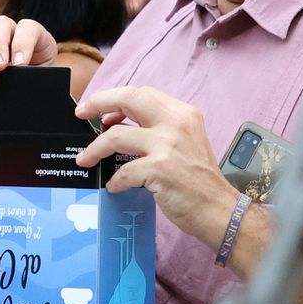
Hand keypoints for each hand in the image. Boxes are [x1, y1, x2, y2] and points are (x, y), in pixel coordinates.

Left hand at [74, 86, 235, 242]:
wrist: (221, 210)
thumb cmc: (199, 181)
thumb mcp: (185, 142)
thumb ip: (157, 129)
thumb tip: (115, 124)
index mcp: (183, 113)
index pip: (142, 93)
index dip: (115, 97)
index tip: (98, 108)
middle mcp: (176, 123)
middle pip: (128, 99)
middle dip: (98, 103)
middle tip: (81, 114)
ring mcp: (168, 145)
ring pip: (116, 136)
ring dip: (95, 149)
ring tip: (85, 159)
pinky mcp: (160, 169)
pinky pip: (123, 171)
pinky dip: (114, 180)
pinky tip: (115, 187)